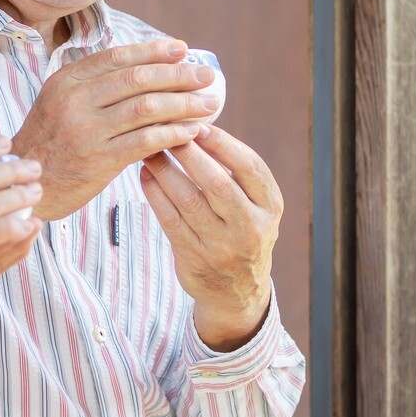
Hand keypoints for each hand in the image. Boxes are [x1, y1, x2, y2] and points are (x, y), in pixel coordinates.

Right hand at [11, 40, 220, 220]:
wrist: (26, 182)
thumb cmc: (50, 141)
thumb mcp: (59, 101)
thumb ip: (92, 84)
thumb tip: (144, 66)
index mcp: (67, 80)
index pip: (118, 56)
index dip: (154, 51)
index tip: (182, 49)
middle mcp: (74, 100)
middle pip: (137, 79)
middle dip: (178, 75)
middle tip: (207, 75)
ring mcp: (85, 129)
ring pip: (146, 108)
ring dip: (183, 103)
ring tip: (209, 103)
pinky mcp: (98, 159)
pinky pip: (145, 141)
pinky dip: (173, 133)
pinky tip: (192, 131)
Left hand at [139, 125, 283, 351]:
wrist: (237, 292)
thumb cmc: (242, 231)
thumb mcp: (256, 205)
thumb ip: (237, 173)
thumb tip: (199, 124)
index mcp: (270, 206)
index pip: (249, 166)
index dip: (222, 143)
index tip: (198, 125)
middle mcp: (250, 227)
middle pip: (217, 182)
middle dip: (189, 153)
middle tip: (168, 130)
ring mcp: (222, 245)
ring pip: (188, 199)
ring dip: (165, 170)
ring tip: (150, 149)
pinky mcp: (194, 257)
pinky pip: (169, 218)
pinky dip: (155, 193)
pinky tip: (145, 175)